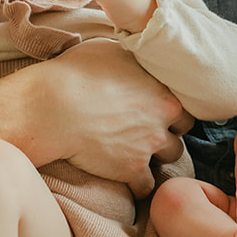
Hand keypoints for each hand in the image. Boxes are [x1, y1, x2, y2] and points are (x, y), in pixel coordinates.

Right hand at [45, 40, 191, 197]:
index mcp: (163, 91)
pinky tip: (126, 177)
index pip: (185, 106)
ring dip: (156, 157)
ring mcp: (148, 146)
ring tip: (136, 152)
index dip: (170, 109)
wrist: (51, 107)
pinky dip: (138, 184)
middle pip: (181, 133)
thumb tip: (138, 54)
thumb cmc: (75, 73)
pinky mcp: (131, 170)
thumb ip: (134, 58)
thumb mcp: (111, 50)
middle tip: (145, 131)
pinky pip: (146, 187)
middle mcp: (162, 119)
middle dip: (166, 133)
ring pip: (170, 158)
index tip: (154, 111)